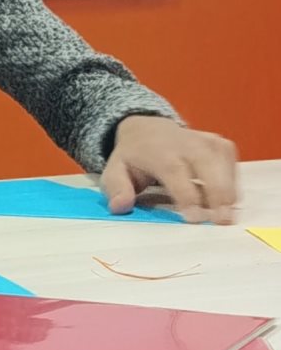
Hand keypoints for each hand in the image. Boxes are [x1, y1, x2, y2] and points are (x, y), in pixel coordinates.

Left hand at [101, 116, 237, 224]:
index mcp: (157, 151)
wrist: (145, 129)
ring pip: (222, 161)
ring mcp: (203, 140)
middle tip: (222, 220)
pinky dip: (233, 179)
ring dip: (229, 188)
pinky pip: (229, 159)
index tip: (193, 217)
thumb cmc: (132, 157)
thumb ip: (116, 189)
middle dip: (217, 191)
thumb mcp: (114, 171)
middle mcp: (183, 142)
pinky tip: (228, 199)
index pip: (175, 171)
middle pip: (206, 163)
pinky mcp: (217, 143)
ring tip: (229, 214)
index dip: (186, 194)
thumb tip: (120, 206)